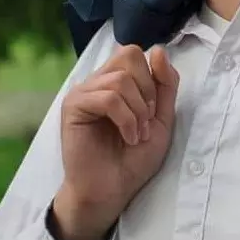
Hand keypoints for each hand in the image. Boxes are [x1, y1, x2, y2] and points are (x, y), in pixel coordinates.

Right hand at [52, 44, 178, 239]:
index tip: (153, 111)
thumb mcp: (162, 118)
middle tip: (146, 120)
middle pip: (129, 55)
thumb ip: (165, 85)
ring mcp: (84, 92)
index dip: (153, 78)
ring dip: (138, 110)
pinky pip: (107, 98)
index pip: (137, 54)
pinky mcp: (74, 107)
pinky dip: (125, 119)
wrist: (113, 190)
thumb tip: (158, 50)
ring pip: (120, 79)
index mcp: (117, 81)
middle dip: (147, 89)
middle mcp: (98, 81)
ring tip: (137, 134)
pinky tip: (128, 137)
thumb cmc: (135, 158)